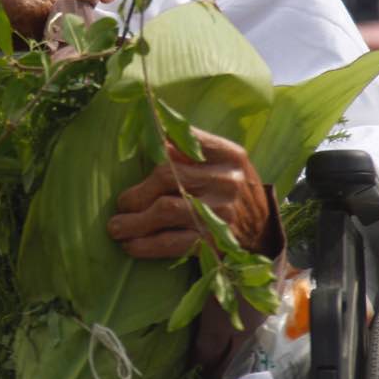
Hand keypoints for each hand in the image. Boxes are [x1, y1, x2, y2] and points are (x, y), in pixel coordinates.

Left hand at [106, 128, 269, 258]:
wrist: (263, 231)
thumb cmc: (231, 190)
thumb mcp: (223, 163)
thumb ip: (192, 149)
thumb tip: (152, 133)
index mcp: (229, 155)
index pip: (186, 140)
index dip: (156, 144)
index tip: (137, 151)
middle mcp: (227, 181)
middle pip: (167, 176)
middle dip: (137, 192)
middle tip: (122, 204)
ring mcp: (221, 213)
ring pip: (164, 210)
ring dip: (133, 221)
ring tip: (116, 227)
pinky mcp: (213, 242)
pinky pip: (170, 242)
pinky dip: (145, 245)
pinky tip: (131, 245)